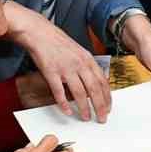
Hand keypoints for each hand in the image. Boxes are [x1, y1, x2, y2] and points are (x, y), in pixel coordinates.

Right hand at [9, 2, 111, 120]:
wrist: (40, 33)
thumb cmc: (59, 43)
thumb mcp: (79, 52)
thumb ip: (88, 66)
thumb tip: (97, 81)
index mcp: (87, 59)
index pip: (102, 81)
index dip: (107, 97)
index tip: (109, 108)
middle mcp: (79, 64)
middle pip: (94, 89)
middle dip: (100, 106)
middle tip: (102, 118)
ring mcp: (65, 68)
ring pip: (79, 92)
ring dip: (84, 108)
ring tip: (86, 118)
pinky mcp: (51, 72)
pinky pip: (59, 91)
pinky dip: (63, 103)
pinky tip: (67, 111)